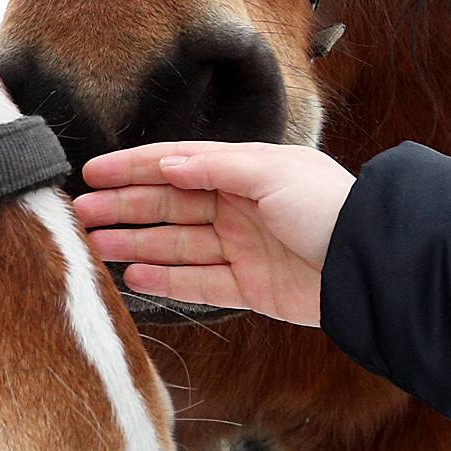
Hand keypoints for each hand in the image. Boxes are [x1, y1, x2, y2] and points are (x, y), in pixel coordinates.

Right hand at [74, 141, 356, 326]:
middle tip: (79, 214)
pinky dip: (167, 279)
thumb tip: (166, 162)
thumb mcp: (272, 171)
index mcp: (246, 170)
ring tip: (95, 244)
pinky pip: (200, 282)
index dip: (134, 168)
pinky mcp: (252, 287)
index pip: (177, 164)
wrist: (370, 262)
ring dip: (136, 242)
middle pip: (171, 206)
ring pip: (178, 244)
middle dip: (126, 207)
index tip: (93, 173)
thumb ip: (216, 166)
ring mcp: (244, 248)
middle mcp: (241, 207)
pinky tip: (134, 274)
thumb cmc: (328, 206)